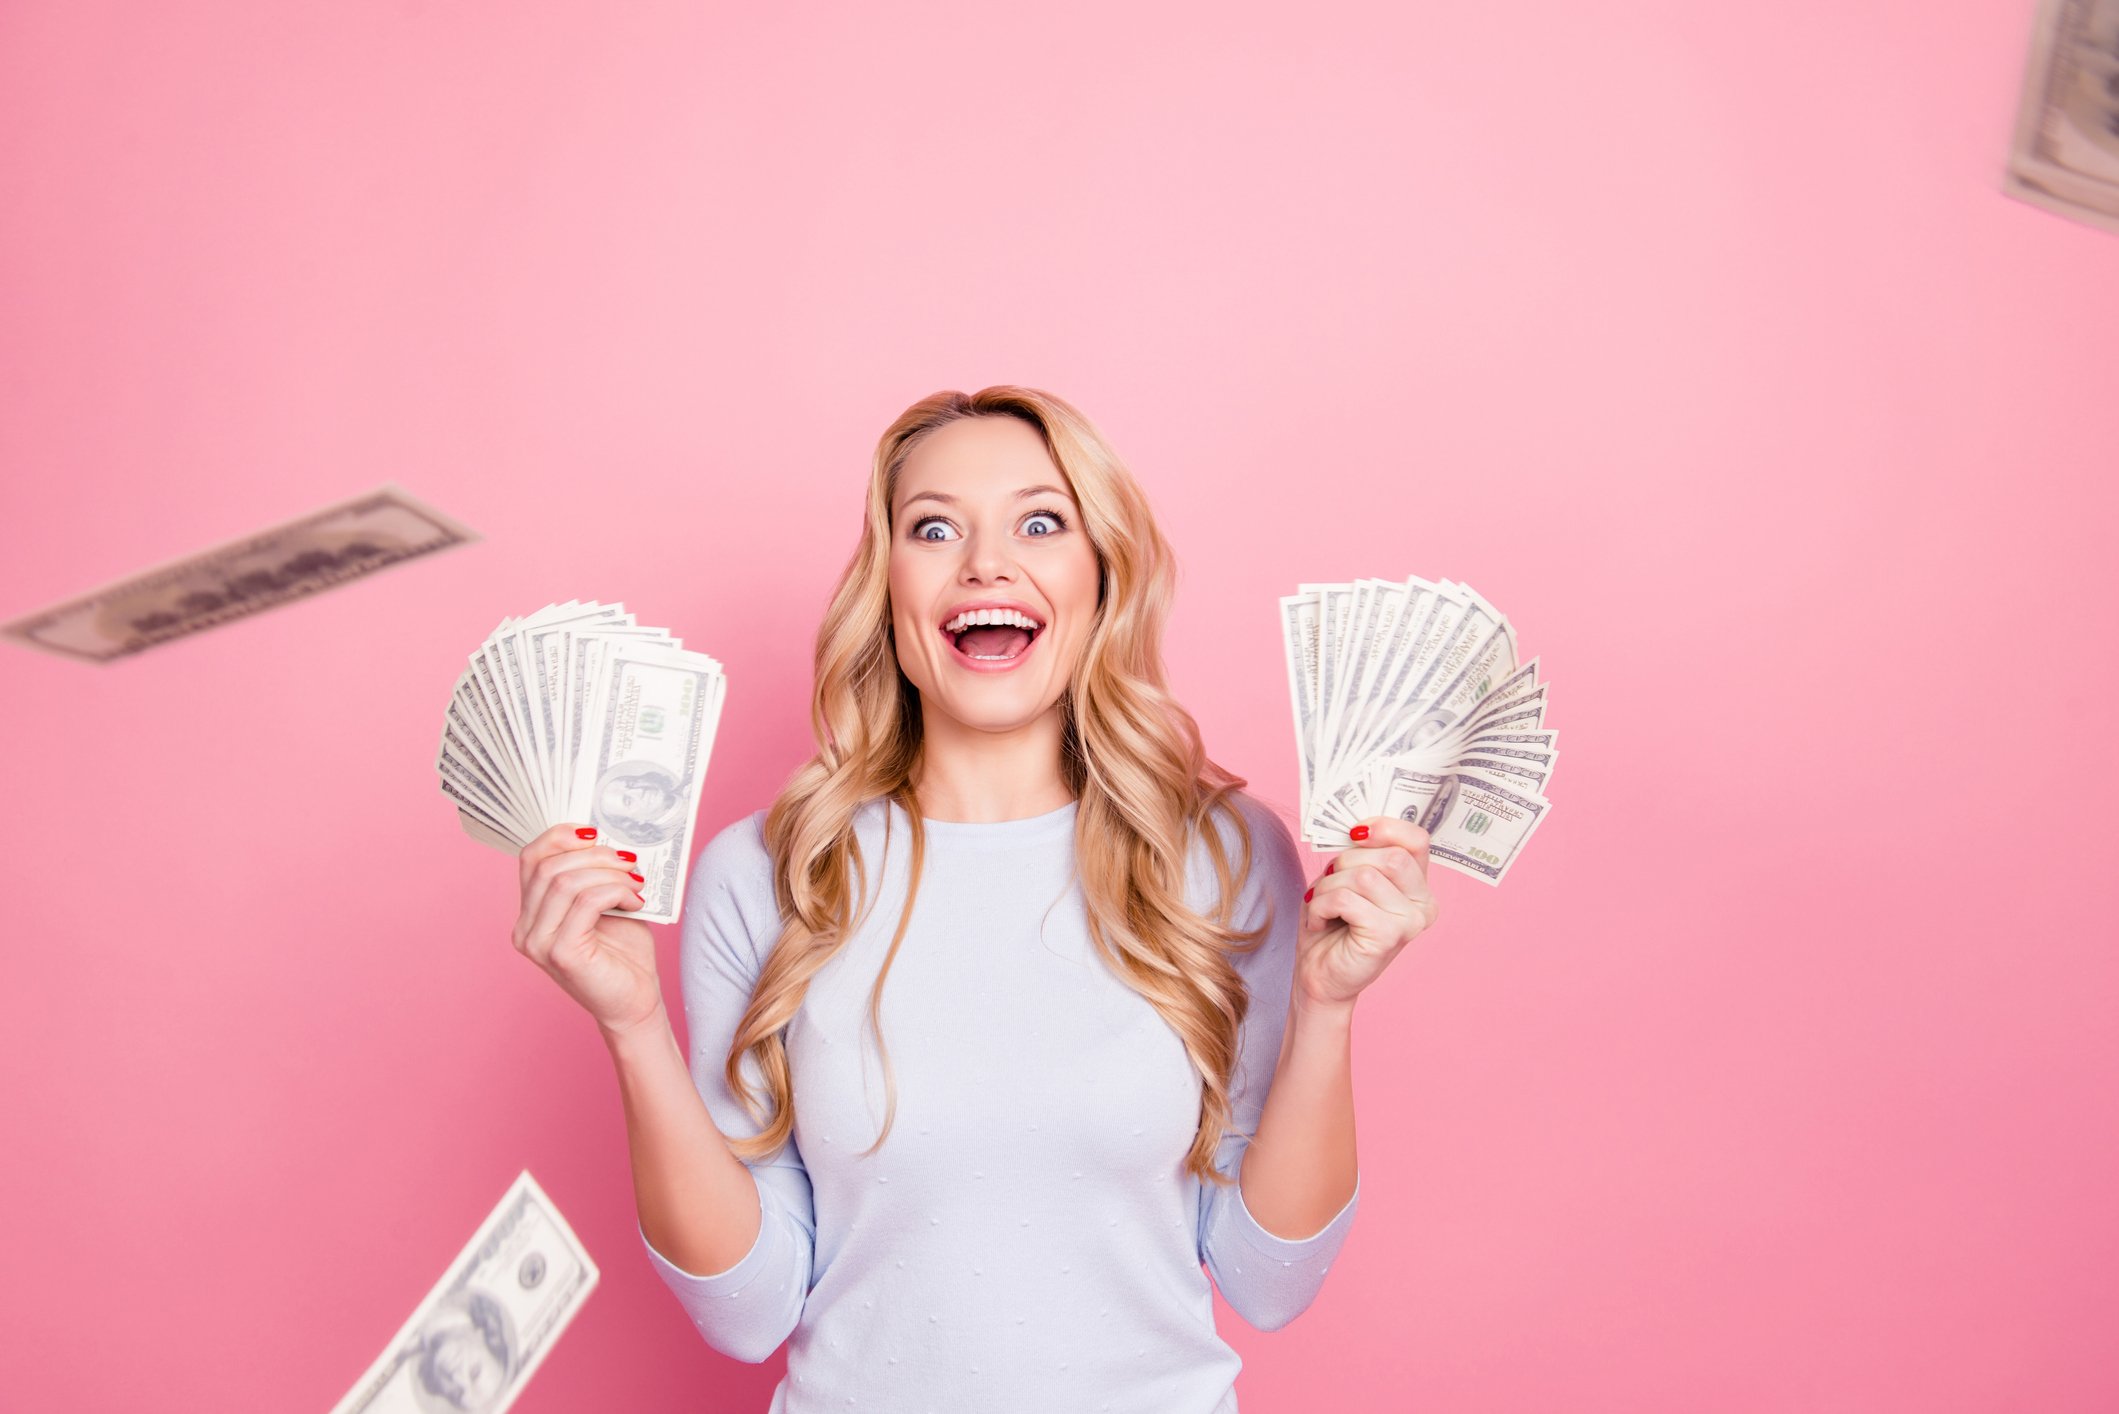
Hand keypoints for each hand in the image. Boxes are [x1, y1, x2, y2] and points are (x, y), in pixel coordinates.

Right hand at [513, 824, 663, 1038]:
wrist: (635, 1002)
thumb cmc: (622, 954)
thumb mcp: (605, 903)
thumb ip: (593, 875)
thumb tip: (604, 837)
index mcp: (531, 913)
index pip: (530, 858)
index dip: (560, 836)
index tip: (595, 832)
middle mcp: (525, 929)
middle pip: (549, 866)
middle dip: (594, 854)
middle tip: (629, 861)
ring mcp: (538, 943)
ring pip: (566, 881)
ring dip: (609, 873)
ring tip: (636, 882)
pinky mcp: (561, 953)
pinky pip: (586, 902)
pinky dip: (615, 892)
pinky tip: (634, 900)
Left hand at [1295, 816, 1439, 1011]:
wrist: (1319, 975)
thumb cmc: (1332, 924)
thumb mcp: (1347, 878)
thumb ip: (1361, 854)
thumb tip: (1357, 827)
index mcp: (1418, 885)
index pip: (1417, 839)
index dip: (1385, 826)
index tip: (1355, 833)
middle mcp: (1424, 904)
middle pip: (1390, 855)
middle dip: (1346, 862)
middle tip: (1329, 882)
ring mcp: (1411, 922)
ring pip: (1363, 875)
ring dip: (1328, 886)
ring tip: (1321, 905)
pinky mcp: (1389, 936)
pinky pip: (1346, 899)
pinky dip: (1321, 905)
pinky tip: (1320, 921)